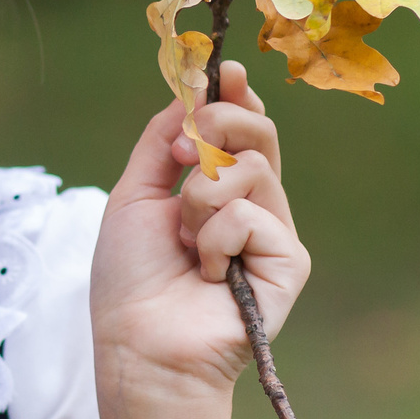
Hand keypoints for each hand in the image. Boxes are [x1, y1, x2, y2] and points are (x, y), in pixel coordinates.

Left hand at [90, 62, 309, 409]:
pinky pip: (254, 215)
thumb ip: (160, 142)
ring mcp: (274, 234)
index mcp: (217, 191)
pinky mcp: (289, 263)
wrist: (139, 344)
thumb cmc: (130, 281)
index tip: (223, 74)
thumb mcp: (134, 197)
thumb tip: (190, 92)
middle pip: (260, 135)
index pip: (242, 130)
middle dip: (216, 130)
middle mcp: (252, 207)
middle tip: (181, 160)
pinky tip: (207, 273)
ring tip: (185, 243)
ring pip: (253, 169)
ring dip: (199, 199)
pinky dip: (216, 238)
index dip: (236, 98)